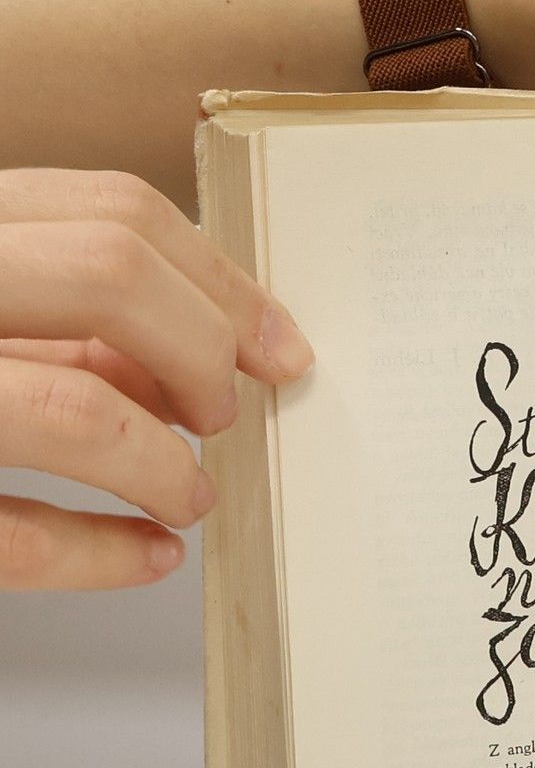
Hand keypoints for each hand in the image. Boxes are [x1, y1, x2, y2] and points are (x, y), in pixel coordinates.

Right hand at [0, 170, 312, 589]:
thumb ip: (56, 309)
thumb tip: (198, 348)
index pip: (114, 212)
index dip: (222, 284)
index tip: (276, 346)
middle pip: (112, 276)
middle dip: (203, 352)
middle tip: (224, 415)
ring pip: (73, 408)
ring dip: (163, 465)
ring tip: (188, 495)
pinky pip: (11, 535)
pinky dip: (101, 553)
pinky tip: (147, 554)